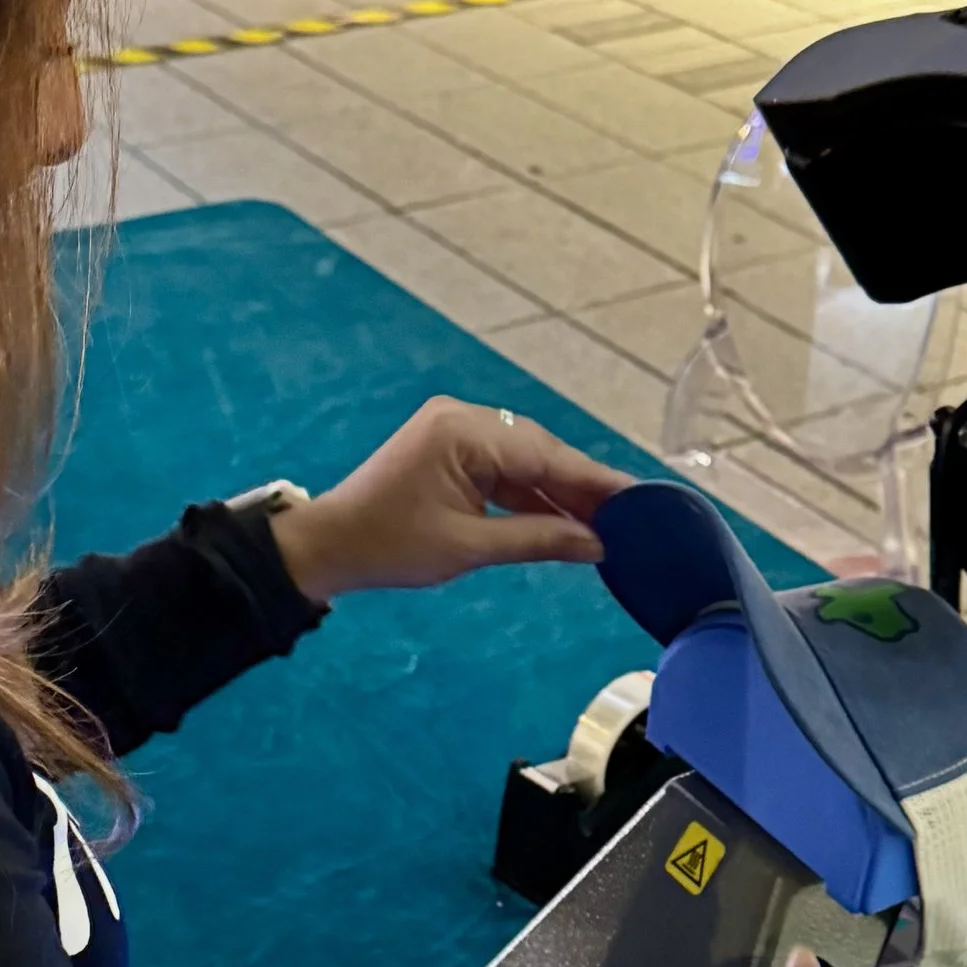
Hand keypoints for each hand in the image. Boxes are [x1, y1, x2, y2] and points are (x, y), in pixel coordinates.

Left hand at [267, 399, 628, 603]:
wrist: (327, 545)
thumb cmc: (388, 546)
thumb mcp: (468, 547)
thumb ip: (538, 539)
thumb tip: (598, 545)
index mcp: (462, 432)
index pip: (545, 455)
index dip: (595, 481)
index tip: (639, 501)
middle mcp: (463, 418)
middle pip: (540, 451)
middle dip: (582, 488)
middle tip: (631, 520)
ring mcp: (456, 430)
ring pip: (525, 460)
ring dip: (559, 493)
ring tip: (605, 526)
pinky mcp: (451, 449)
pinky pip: (504, 468)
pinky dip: (531, 494)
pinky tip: (564, 520)